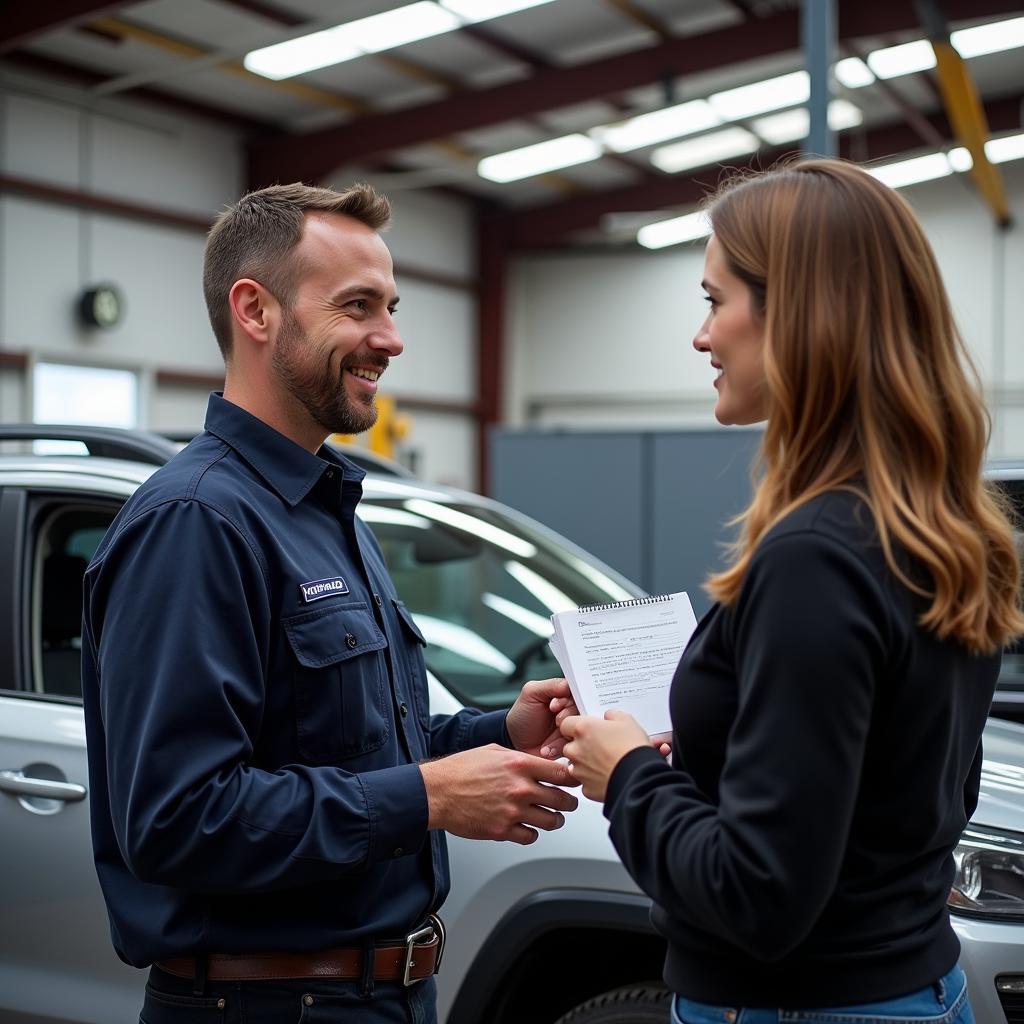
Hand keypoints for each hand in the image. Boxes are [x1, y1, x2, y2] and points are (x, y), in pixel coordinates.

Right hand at [420, 743, 579, 844]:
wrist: (437, 792)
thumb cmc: (461, 770)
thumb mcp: (494, 751)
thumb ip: (520, 757)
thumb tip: (539, 763)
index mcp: (519, 765)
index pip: (562, 773)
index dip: (573, 778)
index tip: (574, 781)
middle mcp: (519, 788)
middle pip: (563, 800)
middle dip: (569, 802)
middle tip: (568, 802)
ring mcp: (512, 811)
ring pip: (551, 821)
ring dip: (555, 819)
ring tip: (553, 817)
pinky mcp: (502, 831)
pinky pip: (531, 837)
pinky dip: (532, 833)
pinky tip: (528, 827)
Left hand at [505, 677, 578, 759]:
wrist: (514, 742)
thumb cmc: (522, 715)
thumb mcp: (531, 693)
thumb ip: (550, 685)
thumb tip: (569, 684)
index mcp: (564, 695)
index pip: (577, 692)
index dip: (568, 700)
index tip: (554, 706)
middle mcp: (571, 711)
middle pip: (582, 712)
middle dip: (567, 718)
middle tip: (556, 722)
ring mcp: (572, 729)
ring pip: (578, 731)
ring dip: (562, 736)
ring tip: (548, 739)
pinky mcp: (570, 745)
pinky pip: (574, 747)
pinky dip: (558, 748)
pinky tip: (547, 749)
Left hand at [560, 710, 649, 801]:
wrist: (640, 778)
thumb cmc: (633, 749)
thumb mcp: (627, 721)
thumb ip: (613, 715)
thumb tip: (609, 717)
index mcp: (583, 729)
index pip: (566, 724)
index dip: (575, 726)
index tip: (585, 729)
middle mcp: (576, 750)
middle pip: (569, 746)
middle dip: (581, 747)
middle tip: (600, 747)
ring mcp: (579, 771)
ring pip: (576, 765)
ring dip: (586, 764)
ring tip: (606, 762)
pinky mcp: (586, 788)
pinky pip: (586, 782)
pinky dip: (594, 780)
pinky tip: (608, 776)